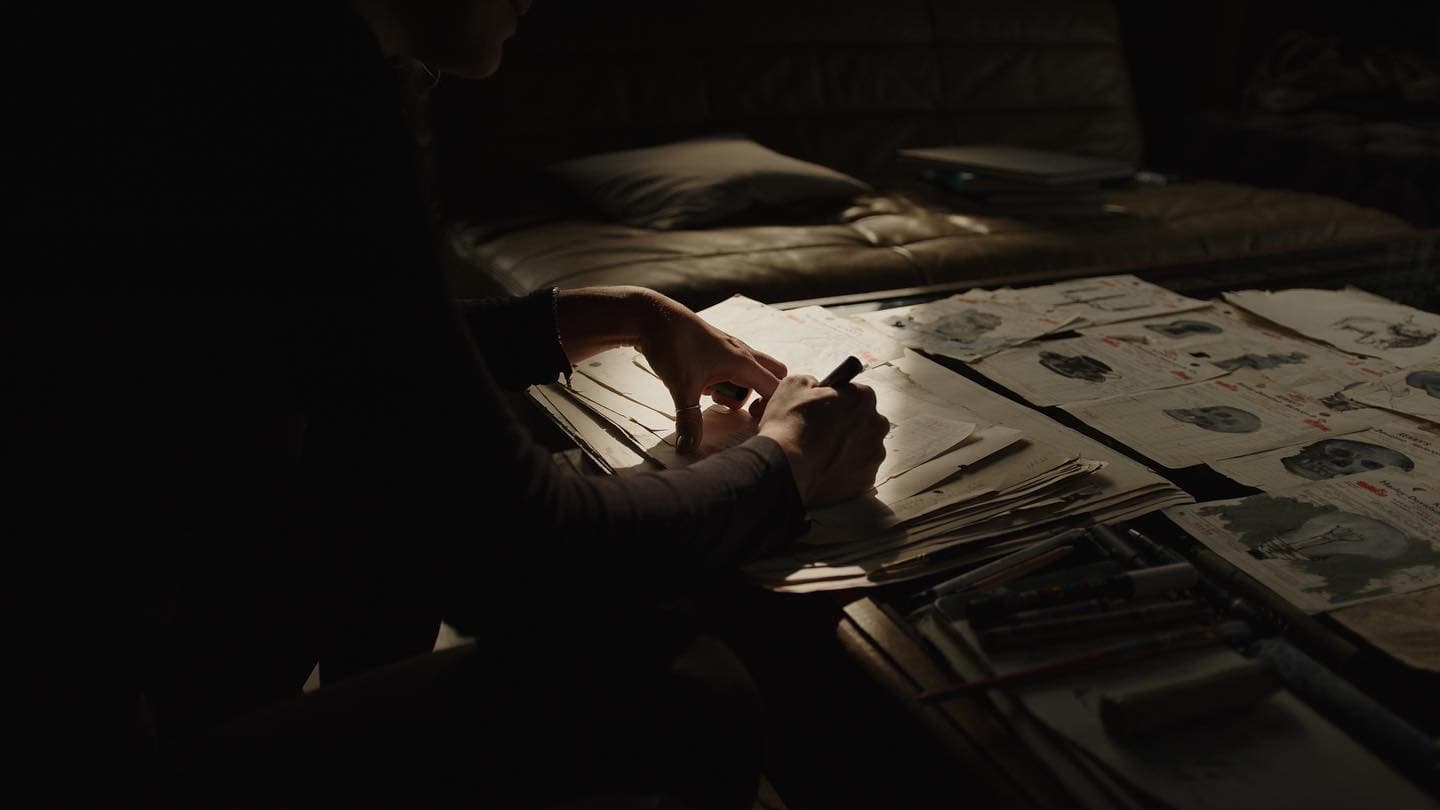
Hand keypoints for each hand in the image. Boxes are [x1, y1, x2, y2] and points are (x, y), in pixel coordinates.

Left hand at [633, 293, 786, 453]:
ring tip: (714, 395)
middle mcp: (742, 353)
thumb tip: (687, 449)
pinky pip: (735, 366)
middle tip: (743, 408)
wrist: (653, 317)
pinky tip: (704, 385)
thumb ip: (689, 420)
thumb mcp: (682, 388)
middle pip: (773, 374)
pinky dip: (727, 379)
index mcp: (742, 362)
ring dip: (740, 388)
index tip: (752, 420)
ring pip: (752, 371)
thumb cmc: (673, 347)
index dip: (771, 407)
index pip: (776, 387)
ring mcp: (730, 348)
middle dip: (763, 394)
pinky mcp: (717, 347)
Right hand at [755, 374, 888, 506]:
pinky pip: (857, 472)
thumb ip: (813, 382)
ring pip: (863, 448)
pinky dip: (844, 471)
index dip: (838, 401)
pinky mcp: (866, 480)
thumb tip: (817, 389)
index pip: (856, 394)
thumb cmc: (789, 424)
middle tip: (822, 434)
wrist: (784, 468)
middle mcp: (876, 425)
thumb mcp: (794, 385)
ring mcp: (874, 455)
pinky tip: (824, 470)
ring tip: (820, 455)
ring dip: (847, 450)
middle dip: (847, 426)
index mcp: (863, 398)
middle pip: (864, 422)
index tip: (824, 409)